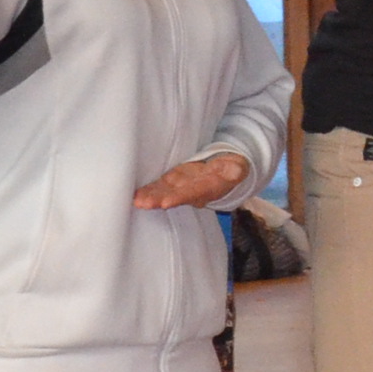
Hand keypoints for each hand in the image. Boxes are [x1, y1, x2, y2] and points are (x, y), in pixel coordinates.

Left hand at [131, 153, 248, 211]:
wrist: (226, 172)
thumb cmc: (232, 170)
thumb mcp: (238, 169)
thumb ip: (236, 170)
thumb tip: (237, 169)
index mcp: (209, 188)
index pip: (193, 193)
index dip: (180, 197)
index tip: (166, 202)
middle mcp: (192, 192)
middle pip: (173, 197)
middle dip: (158, 200)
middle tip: (142, 203)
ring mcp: (181, 187)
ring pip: (163, 193)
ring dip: (149, 197)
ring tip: (135, 200)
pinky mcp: (173, 181)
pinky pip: (158, 187)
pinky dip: (146, 190)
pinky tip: (134, 193)